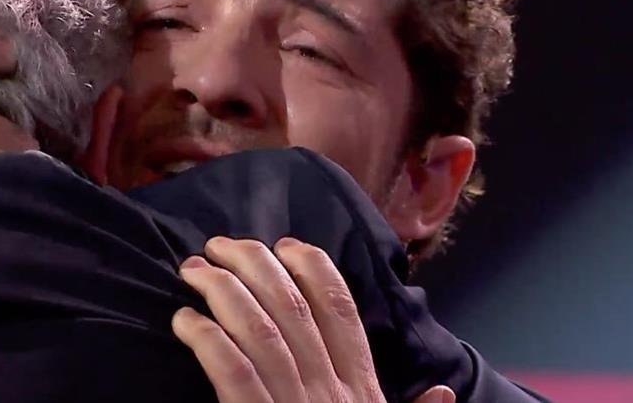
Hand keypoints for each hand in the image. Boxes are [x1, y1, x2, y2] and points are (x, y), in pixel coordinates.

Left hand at [172, 236, 455, 402]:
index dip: (314, 269)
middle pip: (293, 308)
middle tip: (219, 245)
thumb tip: (447, 394)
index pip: (341, 312)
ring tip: (194, 271)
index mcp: (359, 392)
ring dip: (224, 293)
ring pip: (262, 333)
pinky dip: (208, 343)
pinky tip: (185, 322)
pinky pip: (234, 377)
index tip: (286, 245)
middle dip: (256, 266)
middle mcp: (330, 392)